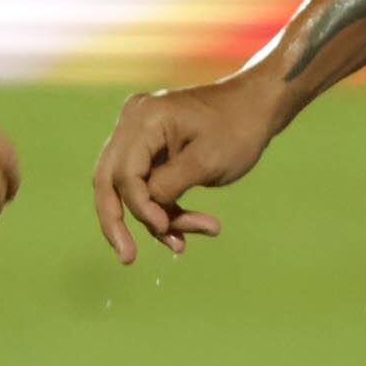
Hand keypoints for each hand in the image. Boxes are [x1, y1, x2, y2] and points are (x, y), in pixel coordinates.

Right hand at [92, 74, 274, 262]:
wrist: (257, 106)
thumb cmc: (238, 129)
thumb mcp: (206, 162)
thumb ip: (169, 187)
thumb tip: (146, 213)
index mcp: (145, 119)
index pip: (125, 173)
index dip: (141, 207)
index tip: (166, 228)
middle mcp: (132, 122)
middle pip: (108, 180)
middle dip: (117, 222)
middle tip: (128, 259)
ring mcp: (138, 133)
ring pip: (127, 188)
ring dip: (153, 218)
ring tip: (182, 244)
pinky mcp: (149, 147)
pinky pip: (145, 184)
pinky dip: (162, 208)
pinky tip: (185, 230)